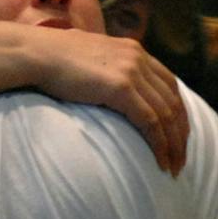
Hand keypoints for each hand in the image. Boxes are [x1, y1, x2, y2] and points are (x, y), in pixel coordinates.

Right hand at [27, 31, 188, 173]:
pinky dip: (159, 144)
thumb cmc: (53, 60)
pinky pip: (151, 122)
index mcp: (134, 51)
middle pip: (174, 101)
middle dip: (181, 134)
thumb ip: (108, 69)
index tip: (179, 136)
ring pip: (166, 115)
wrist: (36, 54)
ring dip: (174, 145)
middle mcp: (139, 58)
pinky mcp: (122, 87)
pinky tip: (160, 162)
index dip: (178, 113)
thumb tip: (108, 88)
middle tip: (181, 159)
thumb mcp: (91, 59)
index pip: (170, 85)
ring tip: (174, 167)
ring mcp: (132, 72)